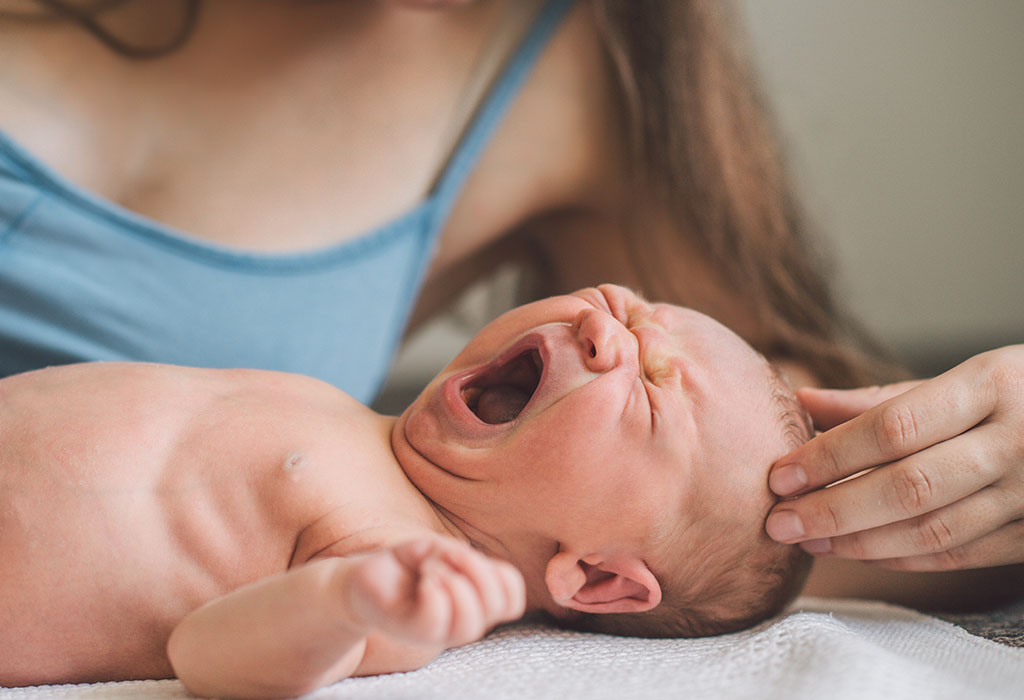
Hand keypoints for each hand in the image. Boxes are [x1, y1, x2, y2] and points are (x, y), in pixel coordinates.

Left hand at [342, 537, 524, 647]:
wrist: (365, 577)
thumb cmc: (405, 564)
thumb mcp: (438, 548)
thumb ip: (459, 556)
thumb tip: (469, 564)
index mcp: (475, 601)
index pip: (513, 600)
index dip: (503, 578)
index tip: (470, 559)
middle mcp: (461, 620)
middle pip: (497, 608)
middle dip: (477, 571)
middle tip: (445, 558)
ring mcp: (438, 631)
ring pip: (470, 623)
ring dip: (454, 583)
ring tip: (431, 571)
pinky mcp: (411, 631)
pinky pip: (436, 618)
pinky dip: (432, 589)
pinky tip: (420, 581)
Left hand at [765, 346, 1023, 570]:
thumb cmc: (1022, 393)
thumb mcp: (966, 378)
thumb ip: (885, 397)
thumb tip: (802, 401)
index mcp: (993, 384)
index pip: (894, 427)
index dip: (830, 455)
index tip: (779, 474)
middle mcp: (1019, 441)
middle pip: (909, 486)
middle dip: (833, 508)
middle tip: (777, 521)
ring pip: (933, 529)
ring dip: (859, 541)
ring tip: (806, 539)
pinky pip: (961, 554)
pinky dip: (902, 558)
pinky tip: (857, 552)